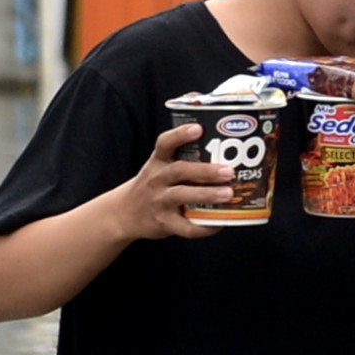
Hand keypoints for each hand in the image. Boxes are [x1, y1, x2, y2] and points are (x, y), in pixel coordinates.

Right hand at [114, 123, 234, 240]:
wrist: (125, 213)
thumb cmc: (154, 186)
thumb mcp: (160, 167)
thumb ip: (185, 160)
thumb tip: (228, 153)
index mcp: (158, 162)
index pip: (165, 143)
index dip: (181, 135)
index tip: (198, 128)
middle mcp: (157, 179)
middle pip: (179, 170)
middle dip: (205, 170)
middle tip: (229, 171)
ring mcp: (159, 201)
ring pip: (182, 195)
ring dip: (206, 194)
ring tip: (228, 194)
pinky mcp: (163, 222)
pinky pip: (184, 226)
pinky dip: (203, 226)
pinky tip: (219, 223)